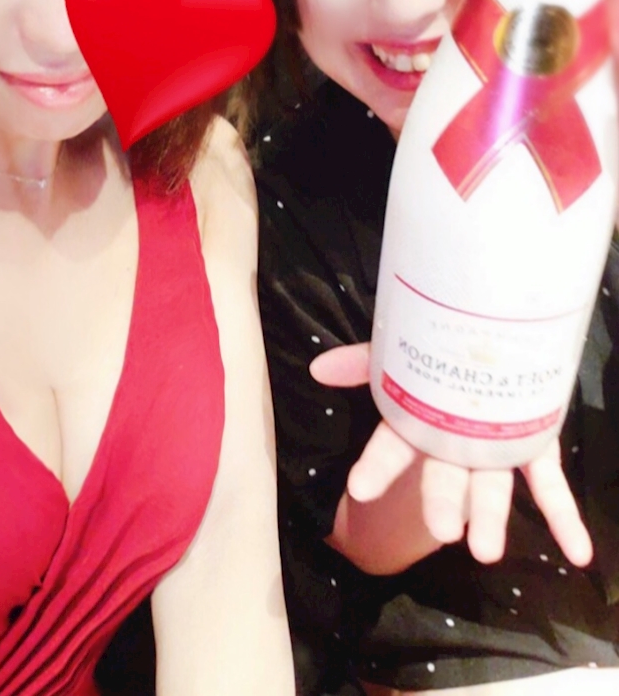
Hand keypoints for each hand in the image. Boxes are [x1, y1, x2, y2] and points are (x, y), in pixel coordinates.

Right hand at [311, 343, 592, 567]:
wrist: (499, 343)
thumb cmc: (440, 355)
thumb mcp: (401, 350)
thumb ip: (363, 361)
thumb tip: (317, 366)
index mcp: (421, 421)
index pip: (392, 446)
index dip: (377, 467)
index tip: (359, 489)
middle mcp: (456, 442)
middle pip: (444, 476)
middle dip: (441, 503)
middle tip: (443, 533)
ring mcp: (496, 449)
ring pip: (491, 487)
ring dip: (490, 518)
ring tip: (486, 552)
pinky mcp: (535, 449)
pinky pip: (549, 487)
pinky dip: (564, 518)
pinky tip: (579, 553)